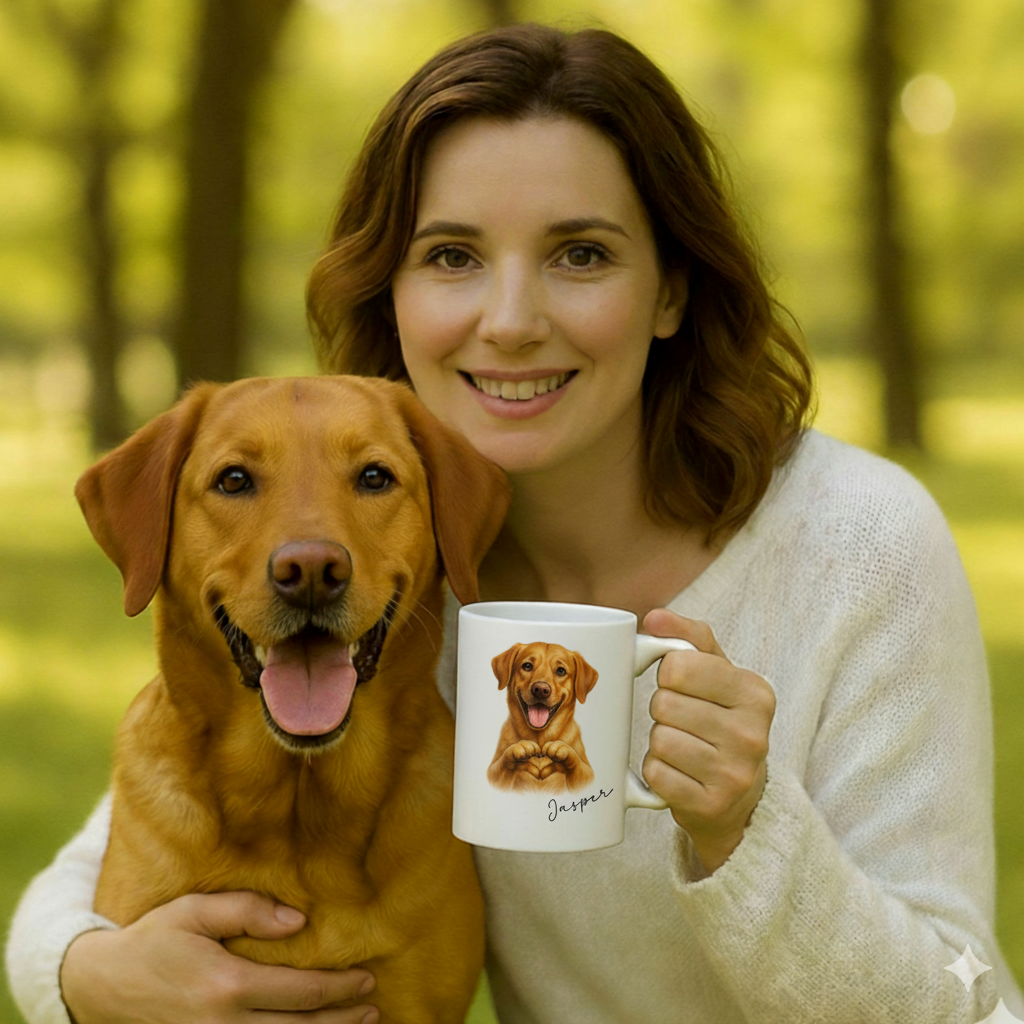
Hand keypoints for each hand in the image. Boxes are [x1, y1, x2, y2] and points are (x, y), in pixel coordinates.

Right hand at [60, 891, 378, 1023]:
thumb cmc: (153, 940)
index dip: (340, 988)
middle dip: (343, 1019)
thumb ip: (248, 910)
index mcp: (226, 986)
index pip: (301, 992)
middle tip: (373, 1007)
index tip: (367, 978)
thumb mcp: (195, 911)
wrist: (98, 988)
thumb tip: (300, 920)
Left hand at [641, 609, 774, 874]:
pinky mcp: (711, 807)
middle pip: (663, 703)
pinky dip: (657, 772)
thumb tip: (654, 618)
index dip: (669, 673)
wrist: (741, 799)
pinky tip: (678, 773)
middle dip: (663, 710)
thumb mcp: (717, 672)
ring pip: (659, 740)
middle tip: (683, 721)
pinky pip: (655, 775)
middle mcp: (752, 734)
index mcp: (755, 692)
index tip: (682, 685)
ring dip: (659, 743)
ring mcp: (735, 774)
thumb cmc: (721, 720)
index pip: (678, 665)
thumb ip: (687, 637)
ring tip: (683, 747)